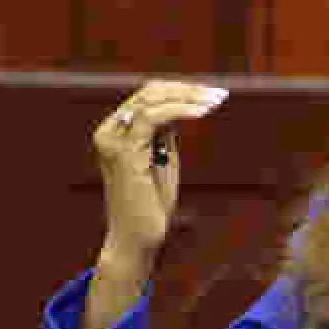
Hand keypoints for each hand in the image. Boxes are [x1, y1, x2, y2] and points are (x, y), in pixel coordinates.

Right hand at [92, 80, 227, 256]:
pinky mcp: (124, 153)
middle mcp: (109, 131)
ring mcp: (113, 141)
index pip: (148, 96)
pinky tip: (203, 112)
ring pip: (151, 100)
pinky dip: (180, 110)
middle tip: (219, 95)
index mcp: (116, 131)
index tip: (211, 94)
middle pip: (149, 92)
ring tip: (215, 101)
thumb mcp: (161, 159)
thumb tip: (181, 106)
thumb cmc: (151, 203)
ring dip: (188, 97)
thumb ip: (164, 134)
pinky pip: (153, 118)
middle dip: (188, 90)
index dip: (181, 90)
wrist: (138, 238)